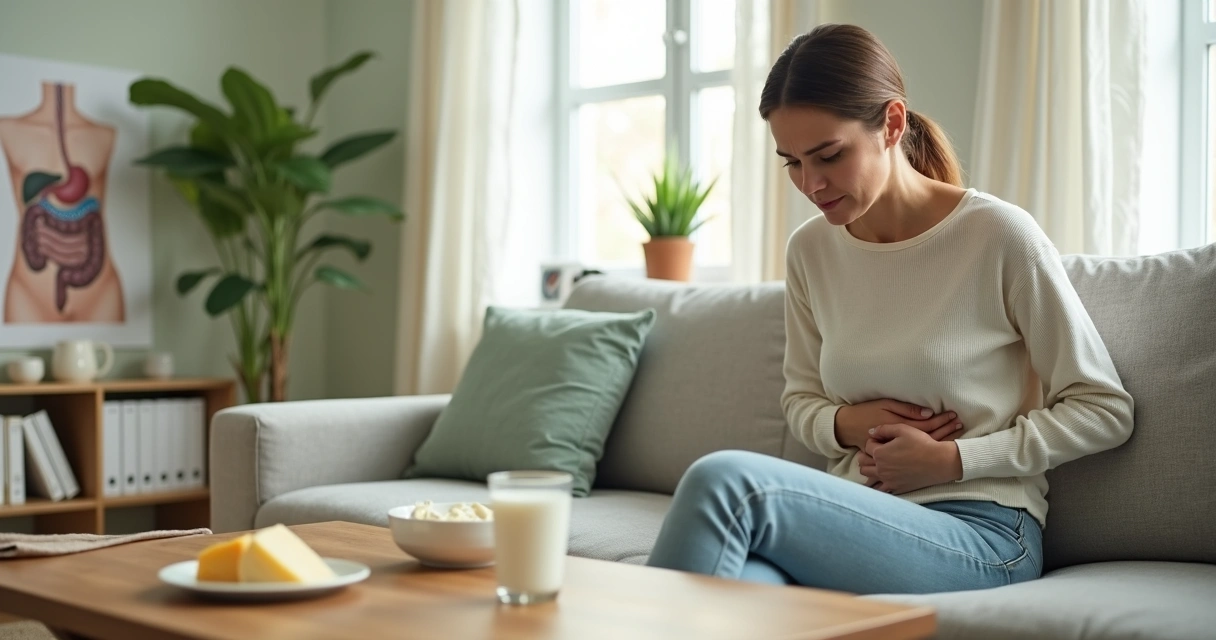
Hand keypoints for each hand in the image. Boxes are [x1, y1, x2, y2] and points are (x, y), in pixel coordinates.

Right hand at [834, 399, 964, 449]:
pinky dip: (928, 452)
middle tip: (960, 424)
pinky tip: (937, 450)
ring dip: (941, 441)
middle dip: (947, 431)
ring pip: (925, 449)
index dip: (943, 420)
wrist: (847, 427)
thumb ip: (907, 410)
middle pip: (930, 438)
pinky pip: (914, 457)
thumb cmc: (867, 412)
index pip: (929, 425)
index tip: (954, 415)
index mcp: (903, 428)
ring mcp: (898, 452)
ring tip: (954, 434)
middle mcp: (903, 443)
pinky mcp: (893, 457)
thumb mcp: (886, 406)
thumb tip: (928, 414)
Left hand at [857, 424, 963, 493]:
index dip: (874, 440)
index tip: (883, 439)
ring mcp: (887, 480)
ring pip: (867, 475)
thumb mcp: (902, 429)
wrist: (939, 462)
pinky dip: (877, 482)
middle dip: (866, 454)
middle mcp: (880, 468)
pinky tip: (883, 477)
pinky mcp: (896, 488)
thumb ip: (883, 429)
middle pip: (862, 461)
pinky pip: (880, 488)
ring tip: (879, 462)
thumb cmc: (921, 443)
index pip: (867, 446)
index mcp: (880, 453)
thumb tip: (870, 432)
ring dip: (870, 467)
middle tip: (877, 450)